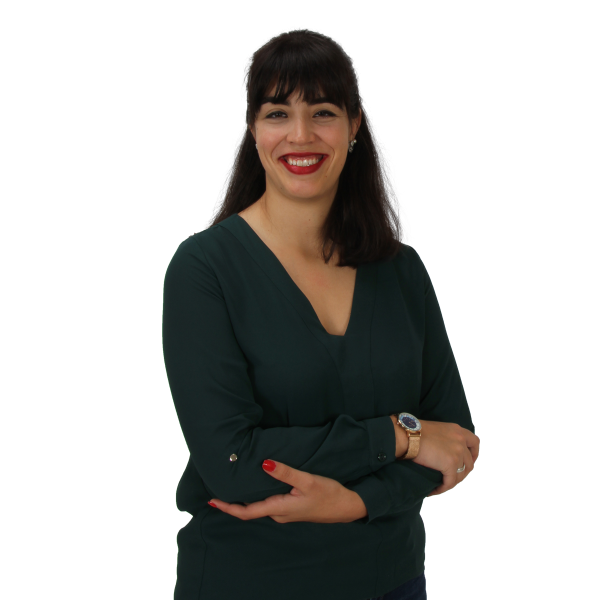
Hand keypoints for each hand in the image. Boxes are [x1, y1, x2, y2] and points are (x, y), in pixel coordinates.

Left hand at [208, 460, 364, 522]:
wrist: (348, 507)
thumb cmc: (329, 495)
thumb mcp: (308, 481)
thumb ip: (285, 473)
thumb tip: (264, 464)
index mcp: (279, 509)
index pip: (247, 512)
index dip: (228, 507)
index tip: (212, 501)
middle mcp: (279, 514)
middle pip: (250, 510)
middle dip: (233, 502)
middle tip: (216, 490)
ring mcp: (285, 512)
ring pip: (260, 506)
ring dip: (245, 499)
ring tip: (232, 486)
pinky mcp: (292, 508)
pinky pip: (269, 503)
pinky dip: (258, 497)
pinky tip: (257, 486)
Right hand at [412, 420, 479, 496]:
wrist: (408, 435)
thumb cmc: (415, 431)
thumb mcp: (437, 429)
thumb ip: (446, 437)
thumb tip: (444, 450)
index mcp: (457, 430)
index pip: (475, 442)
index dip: (474, 454)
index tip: (469, 460)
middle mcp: (461, 441)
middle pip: (470, 462)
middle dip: (463, 472)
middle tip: (453, 477)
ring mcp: (457, 453)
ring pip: (461, 475)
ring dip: (452, 482)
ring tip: (441, 485)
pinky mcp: (450, 464)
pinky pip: (450, 482)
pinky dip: (442, 488)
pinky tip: (434, 490)